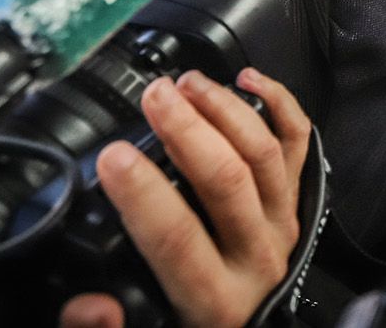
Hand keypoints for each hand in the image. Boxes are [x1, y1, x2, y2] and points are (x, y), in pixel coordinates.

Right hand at [57, 69, 308, 327]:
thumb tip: (88, 305)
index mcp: (212, 298)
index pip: (177, 237)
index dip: (143, 193)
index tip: (112, 156)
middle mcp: (255, 257)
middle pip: (227, 180)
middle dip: (187, 130)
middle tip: (153, 96)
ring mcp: (281, 224)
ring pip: (262, 153)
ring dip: (223, 110)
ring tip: (185, 84)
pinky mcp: (296, 202)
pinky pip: (297, 144)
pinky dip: (279, 104)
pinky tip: (247, 79)